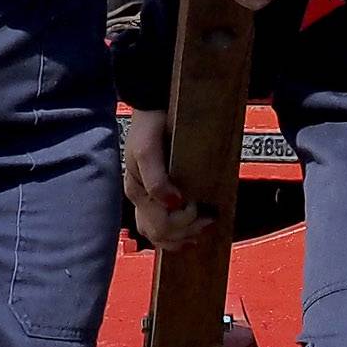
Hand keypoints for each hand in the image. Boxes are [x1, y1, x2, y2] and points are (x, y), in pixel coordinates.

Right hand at [121, 108, 208, 252]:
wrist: (153, 110)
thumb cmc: (148, 128)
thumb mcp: (146, 150)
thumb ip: (156, 179)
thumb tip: (173, 203)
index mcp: (138, 192)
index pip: (160, 225)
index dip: (183, 221)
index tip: (198, 206)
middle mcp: (142, 199)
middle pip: (160, 235)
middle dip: (186, 231)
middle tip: (208, 219)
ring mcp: (148, 199)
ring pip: (159, 235)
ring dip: (183, 236)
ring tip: (202, 227)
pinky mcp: (156, 196)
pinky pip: (162, 226)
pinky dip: (177, 233)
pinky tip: (190, 232)